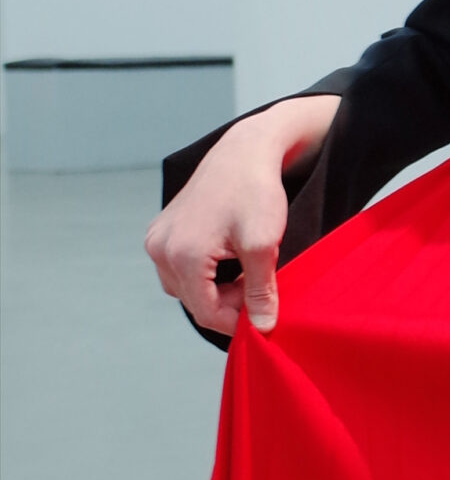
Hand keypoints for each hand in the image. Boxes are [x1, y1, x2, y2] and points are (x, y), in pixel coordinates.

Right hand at [143, 93, 338, 336]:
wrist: (243, 152)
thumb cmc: (254, 193)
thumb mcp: (263, 245)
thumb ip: (261, 291)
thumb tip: (261, 327)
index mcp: (183, 255)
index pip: (205, 312)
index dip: (235, 322)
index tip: (262, 315)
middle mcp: (160, 249)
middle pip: (193, 301)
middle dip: (227, 303)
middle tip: (258, 287)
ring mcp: (157, 239)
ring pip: (185, 286)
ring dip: (215, 290)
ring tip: (245, 272)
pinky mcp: (161, 230)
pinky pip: (178, 267)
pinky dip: (203, 273)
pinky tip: (228, 261)